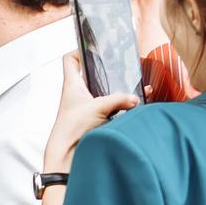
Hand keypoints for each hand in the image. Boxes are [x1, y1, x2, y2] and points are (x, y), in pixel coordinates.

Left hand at [43, 52, 136, 174]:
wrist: (67, 157)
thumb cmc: (72, 129)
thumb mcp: (98, 107)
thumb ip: (119, 99)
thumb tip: (136, 98)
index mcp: (72, 85)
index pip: (70, 60)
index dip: (79, 50)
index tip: (93, 47)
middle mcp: (79, 95)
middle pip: (93, 76)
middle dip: (109, 71)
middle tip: (123, 66)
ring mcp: (88, 108)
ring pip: (106, 93)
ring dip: (120, 91)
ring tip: (137, 85)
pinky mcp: (96, 121)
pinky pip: (113, 109)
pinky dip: (124, 107)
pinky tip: (137, 105)